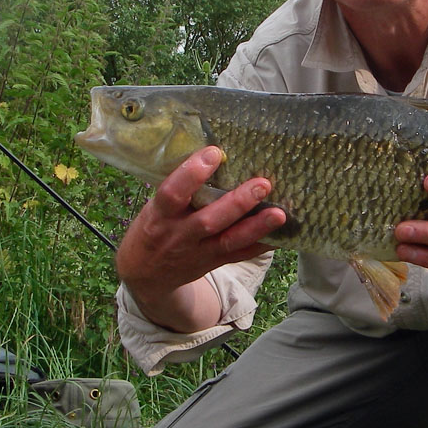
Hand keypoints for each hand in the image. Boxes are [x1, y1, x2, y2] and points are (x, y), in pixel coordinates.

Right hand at [115, 146, 287, 330]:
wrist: (146, 275)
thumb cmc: (153, 228)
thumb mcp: (153, 207)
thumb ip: (177, 188)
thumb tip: (211, 154)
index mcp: (159, 215)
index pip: (173, 193)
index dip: (192, 173)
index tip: (214, 153)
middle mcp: (179, 235)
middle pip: (209, 221)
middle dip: (237, 203)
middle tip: (262, 184)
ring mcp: (196, 252)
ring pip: (229, 241)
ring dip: (256, 227)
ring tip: (279, 213)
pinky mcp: (211, 264)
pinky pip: (239, 256)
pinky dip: (260, 246)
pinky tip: (281, 236)